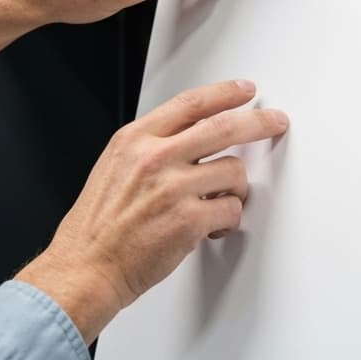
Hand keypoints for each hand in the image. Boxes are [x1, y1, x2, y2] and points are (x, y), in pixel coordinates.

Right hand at [17, 80, 288, 343]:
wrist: (85, 269)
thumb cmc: (98, 227)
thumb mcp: (115, 167)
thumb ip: (151, 146)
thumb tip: (193, 136)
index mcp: (135, 140)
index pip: (191, 104)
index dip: (224, 93)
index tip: (244, 90)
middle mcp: (155, 158)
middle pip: (223, 127)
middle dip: (259, 121)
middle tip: (275, 121)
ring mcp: (173, 188)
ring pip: (234, 171)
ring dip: (235, 188)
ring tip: (219, 201)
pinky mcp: (189, 220)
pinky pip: (231, 209)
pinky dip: (228, 219)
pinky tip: (211, 226)